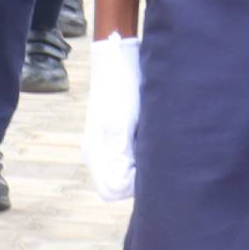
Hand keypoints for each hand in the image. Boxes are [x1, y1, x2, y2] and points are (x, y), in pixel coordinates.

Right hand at [85, 35, 140, 201]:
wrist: (118, 59)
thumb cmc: (121, 89)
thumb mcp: (121, 121)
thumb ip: (119, 153)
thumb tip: (122, 184)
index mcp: (95, 152)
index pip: (112, 190)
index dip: (132, 185)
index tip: (147, 164)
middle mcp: (97, 153)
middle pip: (117, 185)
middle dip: (137, 178)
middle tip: (154, 155)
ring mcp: (105, 145)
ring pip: (123, 172)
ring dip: (139, 165)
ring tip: (150, 143)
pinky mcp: (115, 136)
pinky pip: (126, 158)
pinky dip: (139, 154)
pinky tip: (148, 137)